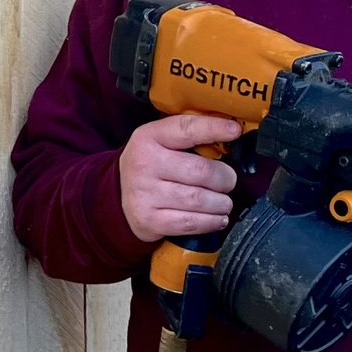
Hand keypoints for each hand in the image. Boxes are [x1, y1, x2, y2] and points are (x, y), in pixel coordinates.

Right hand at [119, 114, 242, 242]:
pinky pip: (191, 223)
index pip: (186, 129)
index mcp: (149, 137)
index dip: (214, 129)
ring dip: (221, 203)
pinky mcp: (150, 220)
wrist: (116, 196)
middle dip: (225, 178)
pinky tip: (218, 218)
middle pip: (201, 171)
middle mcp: (144, 164)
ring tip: (224, 202)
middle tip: (228, 181)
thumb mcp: (159, 141)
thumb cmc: (151, 165)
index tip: (235, 131)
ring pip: (199, 199)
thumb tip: (232, 133)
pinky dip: (211, 221)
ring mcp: (145, 194)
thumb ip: (190, 135)